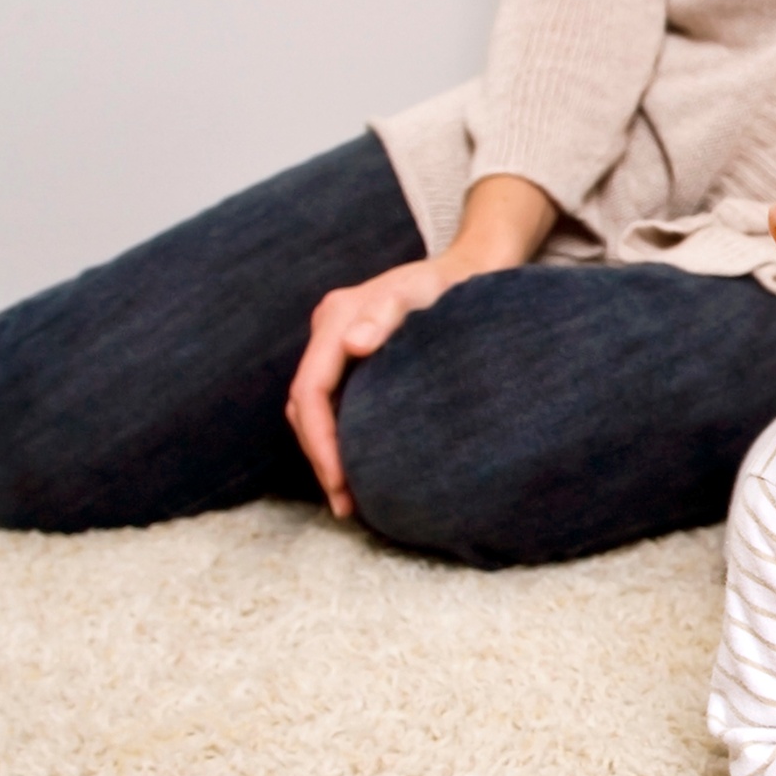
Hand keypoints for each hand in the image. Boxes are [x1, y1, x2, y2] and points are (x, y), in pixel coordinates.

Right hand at [285, 257, 459, 515]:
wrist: (470, 270)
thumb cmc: (450, 285)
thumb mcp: (420, 294)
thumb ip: (386, 314)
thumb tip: (354, 343)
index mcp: (335, 319)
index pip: (310, 392)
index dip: (319, 441)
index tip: (340, 482)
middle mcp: (330, 332)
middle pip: (304, 406)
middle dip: (320, 457)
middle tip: (344, 504)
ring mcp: (338, 345)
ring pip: (316, 409)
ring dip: (327, 453)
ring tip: (348, 499)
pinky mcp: (354, 357)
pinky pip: (335, 403)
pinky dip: (341, 437)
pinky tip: (360, 467)